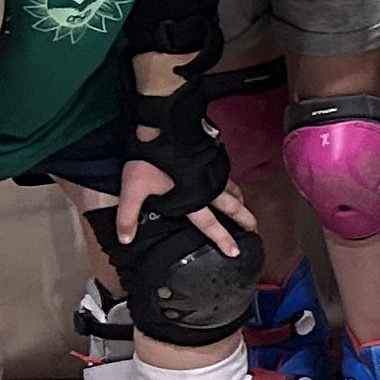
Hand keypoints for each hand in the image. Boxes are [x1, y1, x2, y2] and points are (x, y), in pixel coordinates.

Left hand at [114, 161, 252, 249]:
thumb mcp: (133, 188)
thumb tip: (124, 239)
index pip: (210, 224)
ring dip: (240, 201)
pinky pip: (226, 174)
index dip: (222, 238)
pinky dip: (231, 182)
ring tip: (245, 207)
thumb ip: (128, 215)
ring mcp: (213, 171)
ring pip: (232, 189)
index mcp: (191, 199)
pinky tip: (228, 181)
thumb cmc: (151, 159)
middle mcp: (207, 187)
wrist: (164, 126)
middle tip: (254, 231)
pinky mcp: (212, 157)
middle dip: (244, 220)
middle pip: (232, 207)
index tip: (236, 252)